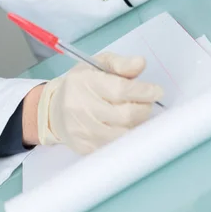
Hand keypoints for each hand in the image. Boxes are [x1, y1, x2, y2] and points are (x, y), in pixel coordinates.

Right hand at [37, 52, 162, 154]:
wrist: (54, 110)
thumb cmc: (81, 84)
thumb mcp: (97, 64)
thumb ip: (120, 63)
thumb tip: (141, 63)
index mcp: (84, 82)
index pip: (120, 90)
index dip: (143, 92)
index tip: (156, 91)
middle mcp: (80, 107)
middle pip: (125, 115)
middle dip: (144, 108)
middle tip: (147, 102)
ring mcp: (82, 131)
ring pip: (123, 134)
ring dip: (137, 124)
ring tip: (136, 114)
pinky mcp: (85, 148)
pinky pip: (115, 147)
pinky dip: (126, 137)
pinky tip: (125, 127)